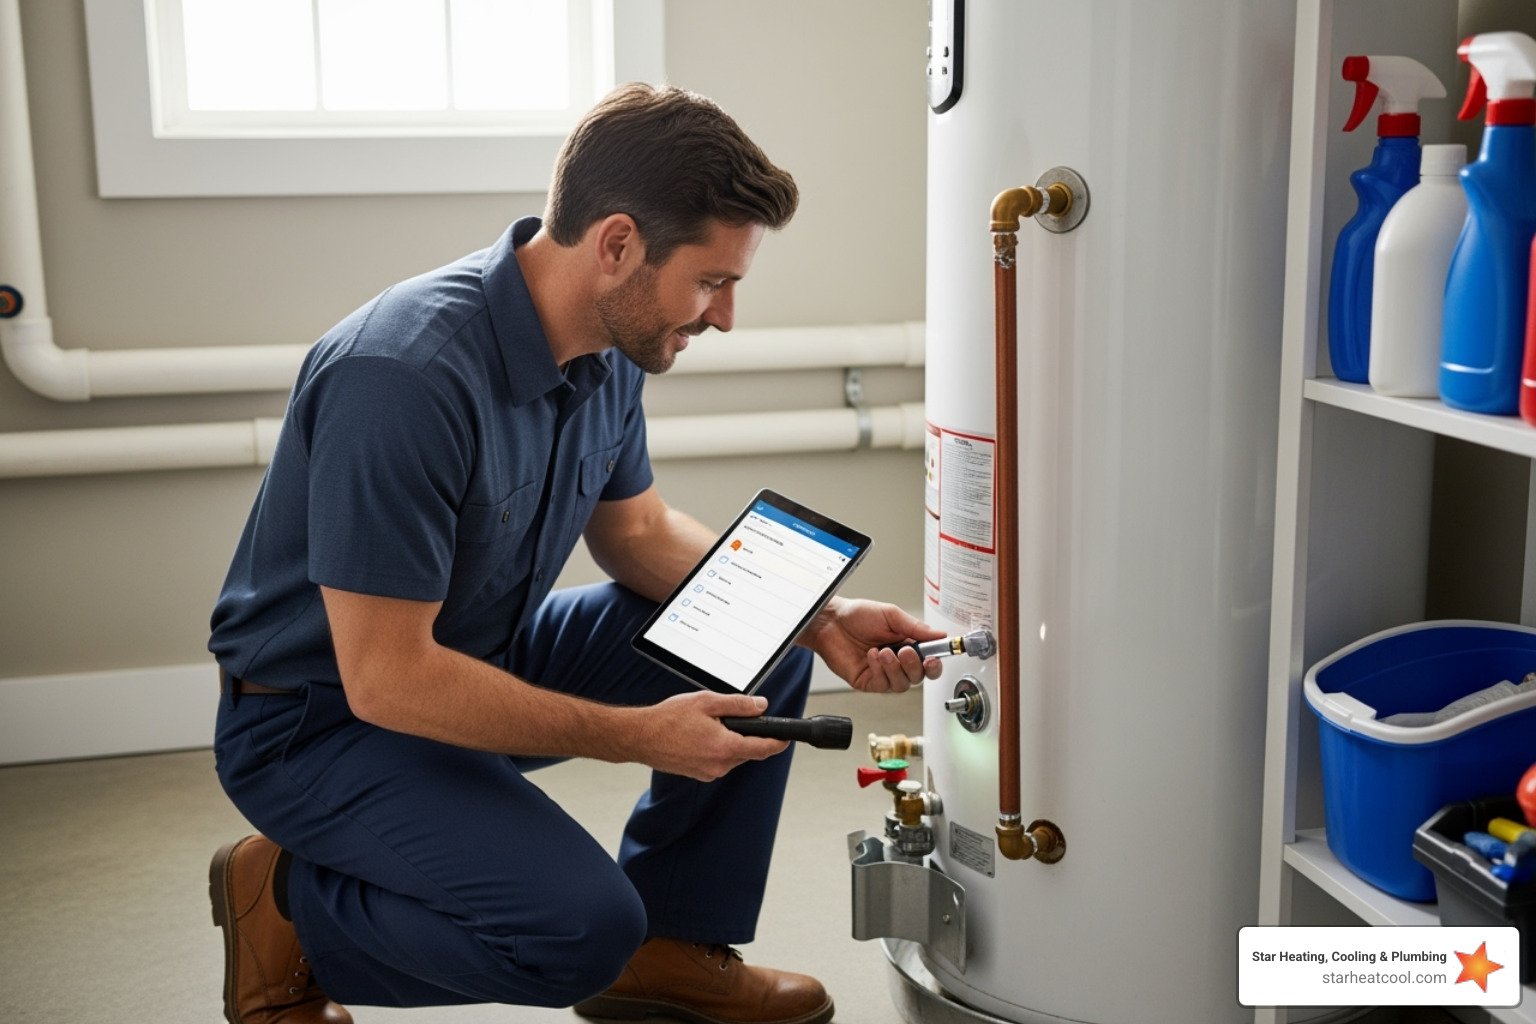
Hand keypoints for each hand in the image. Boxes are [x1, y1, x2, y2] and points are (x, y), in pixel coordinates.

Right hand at [633, 691, 787, 781]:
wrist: (641, 737)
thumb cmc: (669, 719)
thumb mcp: (707, 702)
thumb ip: (738, 704)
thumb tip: (761, 706)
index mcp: (725, 747)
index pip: (763, 749)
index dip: (778, 743)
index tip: (786, 738)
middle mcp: (719, 765)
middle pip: (748, 751)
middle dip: (747, 736)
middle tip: (734, 717)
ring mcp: (709, 772)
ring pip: (733, 756)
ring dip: (730, 742)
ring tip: (710, 724)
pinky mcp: (699, 774)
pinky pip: (718, 761)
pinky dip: (718, 748)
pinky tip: (701, 736)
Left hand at [799, 598, 946, 693]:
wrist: (830, 621)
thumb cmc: (857, 615)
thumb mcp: (891, 615)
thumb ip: (916, 627)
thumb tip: (940, 635)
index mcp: (908, 644)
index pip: (929, 662)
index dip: (935, 664)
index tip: (933, 658)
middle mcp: (897, 661)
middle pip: (918, 676)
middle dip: (915, 666)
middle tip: (905, 651)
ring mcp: (883, 673)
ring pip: (902, 684)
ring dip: (895, 668)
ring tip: (883, 651)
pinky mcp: (868, 681)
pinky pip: (882, 685)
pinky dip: (880, 671)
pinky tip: (871, 656)